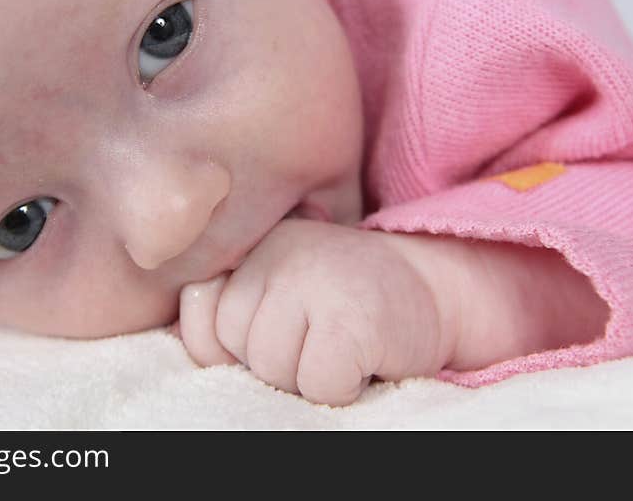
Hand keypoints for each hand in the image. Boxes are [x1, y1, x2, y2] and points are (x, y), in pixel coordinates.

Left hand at [176, 218, 456, 405]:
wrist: (435, 291)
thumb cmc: (346, 305)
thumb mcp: (278, 295)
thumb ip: (227, 307)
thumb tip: (197, 331)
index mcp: (255, 244)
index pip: (200, 310)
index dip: (236, 340)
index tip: (287, 325)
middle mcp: (279, 250)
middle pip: (233, 341)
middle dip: (272, 358)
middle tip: (319, 336)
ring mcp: (316, 278)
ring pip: (270, 367)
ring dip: (306, 376)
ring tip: (340, 345)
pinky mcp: (352, 316)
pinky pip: (317, 384)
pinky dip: (342, 387)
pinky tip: (364, 355)